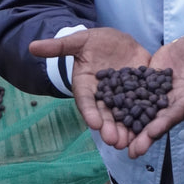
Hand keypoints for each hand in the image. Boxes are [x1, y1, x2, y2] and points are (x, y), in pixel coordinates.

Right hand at [29, 28, 150, 148]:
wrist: (116, 42)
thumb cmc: (93, 42)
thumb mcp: (79, 41)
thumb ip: (60, 46)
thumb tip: (32, 46)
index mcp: (87, 86)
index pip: (86, 101)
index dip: (89, 112)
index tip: (93, 123)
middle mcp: (104, 95)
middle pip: (106, 114)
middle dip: (110, 128)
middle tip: (115, 141)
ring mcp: (123, 95)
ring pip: (124, 115)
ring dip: (127, 129)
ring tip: (131, 142)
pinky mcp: (141, 90)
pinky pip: (144, 104)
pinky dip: (146, 116)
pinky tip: (151, 127)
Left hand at [125, 35, 183, 158]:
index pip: (176, 113)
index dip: (165, 122)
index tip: (154, 133)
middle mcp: (172, 100)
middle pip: (157, 120)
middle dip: (144, 135)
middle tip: (130, 151)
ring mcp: (158, 94)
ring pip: (142, 112)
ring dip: (130, 126)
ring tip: (114, 140)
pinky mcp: (147, 83)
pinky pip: (133, 95)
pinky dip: (122, 106)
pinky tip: (107, 113)